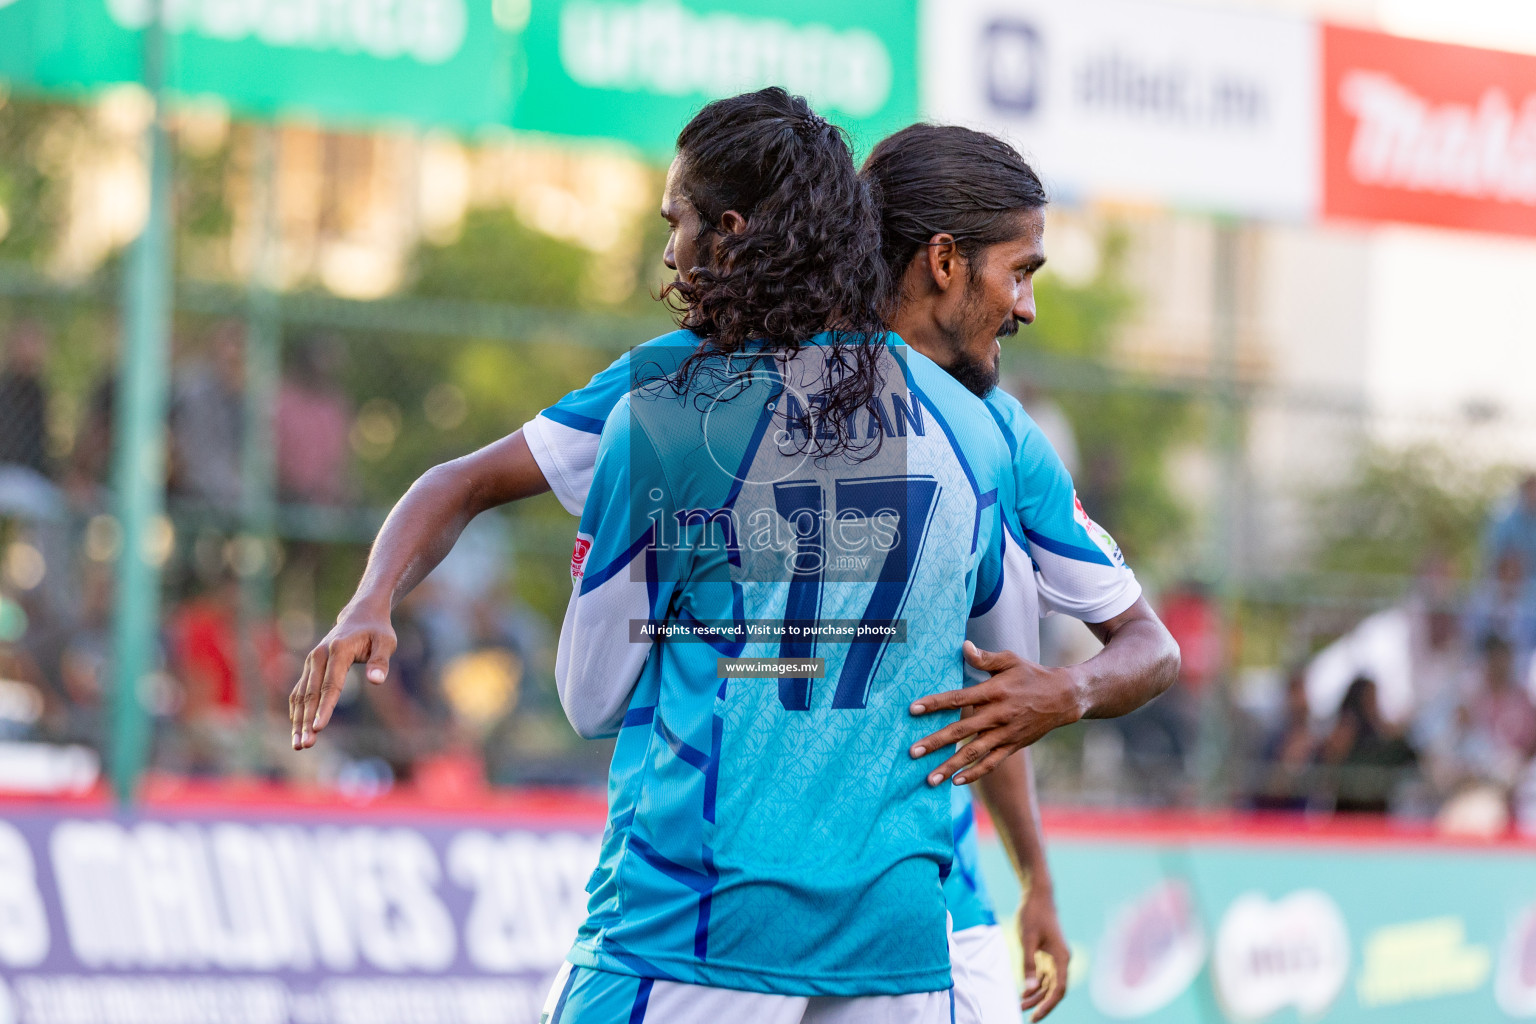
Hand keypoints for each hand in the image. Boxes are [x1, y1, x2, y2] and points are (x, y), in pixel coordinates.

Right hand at [290, 600, 394, 749]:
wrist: (360, 614)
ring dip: (298, 721)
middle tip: (305, 745)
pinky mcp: (310, 667)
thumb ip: (380, 662)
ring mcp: (312, 661)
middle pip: (311, 694)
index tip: (319, 728)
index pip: (331, 684)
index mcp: (338, 650)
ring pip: (301, 695)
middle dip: (307, 721)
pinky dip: (297, 711)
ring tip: (299, 744)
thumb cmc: (377, 630)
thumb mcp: (386, 642)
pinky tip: (297, 730)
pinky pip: (300, 692)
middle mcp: (319, 656)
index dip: (325, 708)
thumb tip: (376, 681)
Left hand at [909, 641, 1083, 785]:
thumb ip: (985, 659)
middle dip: (935, 742)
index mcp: (994, 692)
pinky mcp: (1013, 746)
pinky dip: (975, 774)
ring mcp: (1005, 733)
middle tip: (912, 752)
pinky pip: (992, 763)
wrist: (1063, 698)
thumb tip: (963, 647)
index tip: (913, 709)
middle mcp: (998, 715)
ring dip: (950, 766)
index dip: (935, 703)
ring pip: (974, 753)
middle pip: (961, 731)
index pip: (958, 698)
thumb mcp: (1010, 661)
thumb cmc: (1032, 675)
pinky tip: (956, 782)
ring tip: (930, 779)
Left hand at [1018, 884, 1070, 1020]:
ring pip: (1049, 984)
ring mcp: (1055, 957)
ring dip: (1036, 995)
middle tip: (1025, 1015)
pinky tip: (1024, 993)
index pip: (1058, 989)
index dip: (1047, 1005)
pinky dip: (1035, 985)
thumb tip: (1030, 989)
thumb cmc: (1033, 915)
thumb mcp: (1027, 940)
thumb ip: (1028, 965)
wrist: (1037, 895)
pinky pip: (1044, 975)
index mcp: (1061, 957)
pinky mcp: (1048, 954)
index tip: (1035, 1016)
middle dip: (1041, 1003)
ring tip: (1020, 1006)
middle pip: (1054, 989)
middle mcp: (1061, 960)